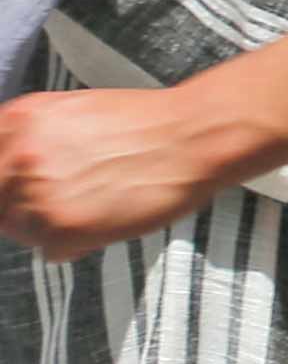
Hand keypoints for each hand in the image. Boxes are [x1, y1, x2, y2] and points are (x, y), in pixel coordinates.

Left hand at [0, 87, 239, 257]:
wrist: (194, 137)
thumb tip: (12, 172)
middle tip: (69, 196)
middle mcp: (19, 156)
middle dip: (24, 204)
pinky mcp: (60, 228)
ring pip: (20, 229)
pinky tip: (107, 218)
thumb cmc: (147, 124)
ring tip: (96, 205)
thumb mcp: (71, 112)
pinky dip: (76, 243)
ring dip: (51, 225)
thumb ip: (32, 138)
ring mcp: (36, 194)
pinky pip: (50, 251)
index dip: (7, 180)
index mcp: (20, 120)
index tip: (20, 190)